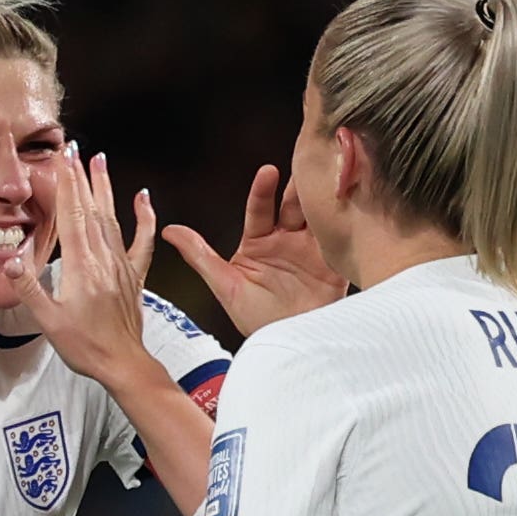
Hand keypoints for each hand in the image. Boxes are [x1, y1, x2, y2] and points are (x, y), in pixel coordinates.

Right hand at [6, 147, 163, 382]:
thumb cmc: (85, 346)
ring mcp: (121, 265)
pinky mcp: (134, 275)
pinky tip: (143, 197)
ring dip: (104, 187)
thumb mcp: (48, 321)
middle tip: (74, 148)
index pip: (71, 215)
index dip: (66, 183)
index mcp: (81, 267)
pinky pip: (142, 240)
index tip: (62, 158)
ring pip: (112, 217)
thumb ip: (29, 287)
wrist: (122, 364)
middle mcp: (103, 259)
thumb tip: (12, 257)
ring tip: (99, 160)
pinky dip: (144, 217)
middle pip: (90, 209)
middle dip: (81, 176)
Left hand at [164, 165, 344, 336]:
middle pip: (293, 205)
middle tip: (303, 167)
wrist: (291, 348)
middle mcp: (287, 240)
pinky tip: (346, 204)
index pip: (260, 208)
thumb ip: (200, 256)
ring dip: (321, 197)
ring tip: (325, 179)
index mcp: (259, 242)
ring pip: (317, 215)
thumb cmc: (257, 321)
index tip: (267, 173)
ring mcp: (312, 249)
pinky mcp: (335, 261)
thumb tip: (170, 231)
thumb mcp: (226, 286)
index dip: (264, 190)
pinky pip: (339, 236)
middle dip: (297, 187)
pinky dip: (343, 220)